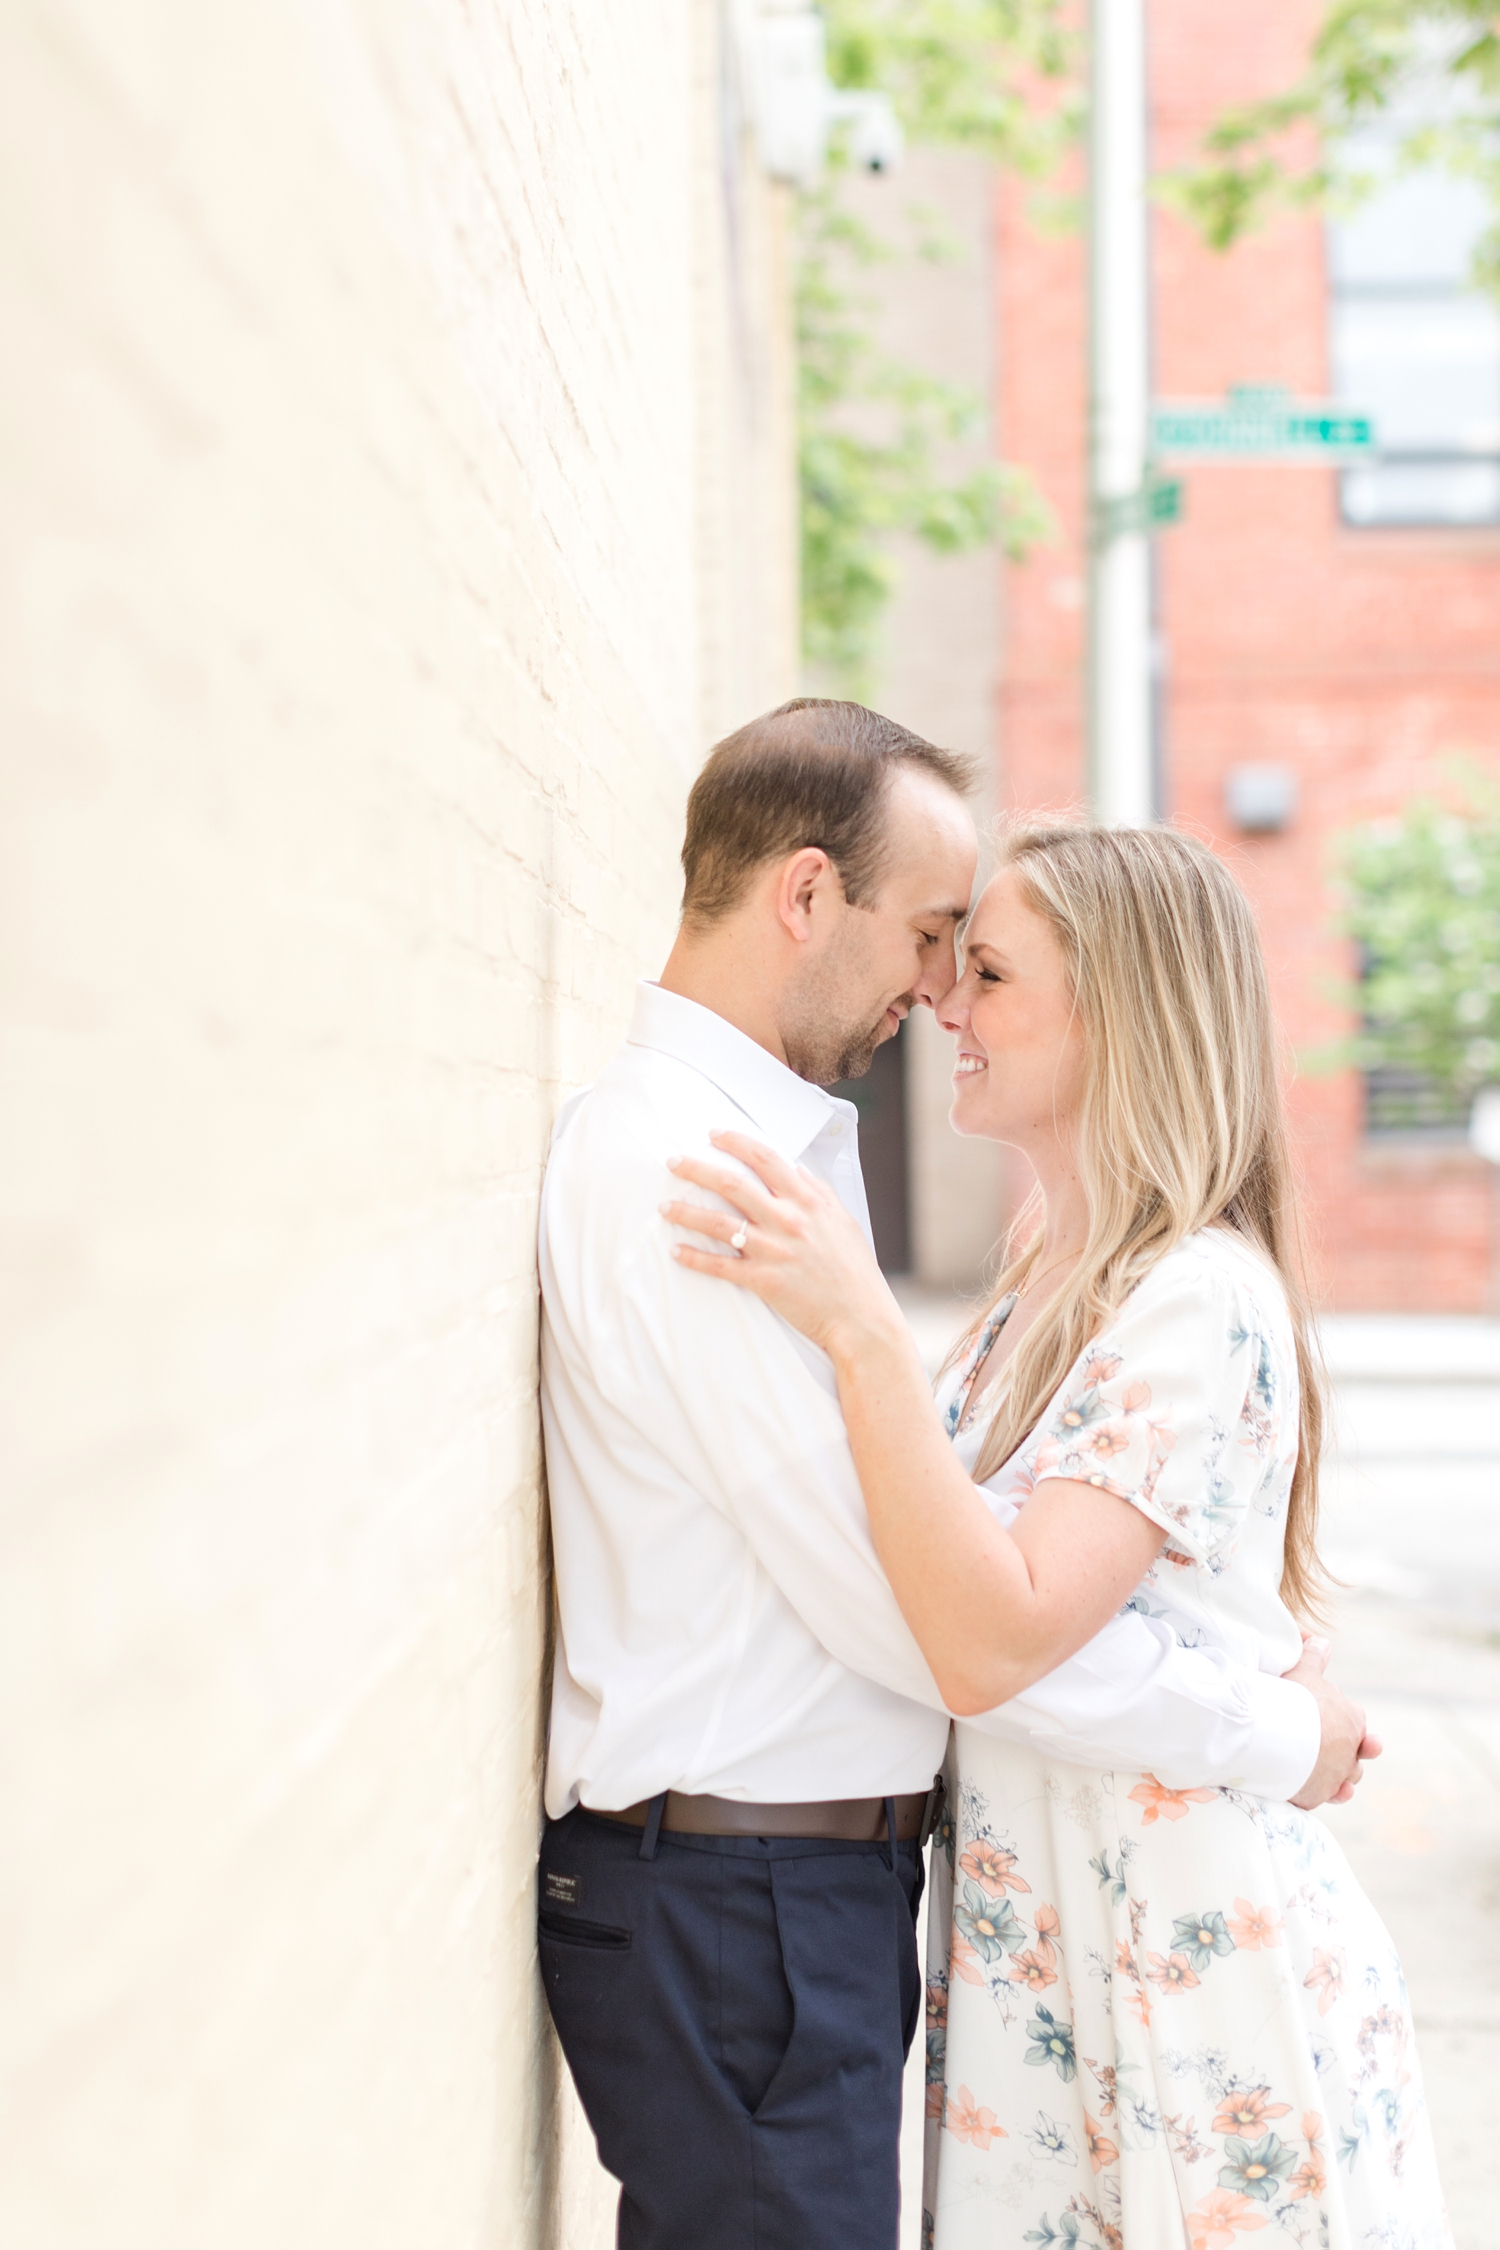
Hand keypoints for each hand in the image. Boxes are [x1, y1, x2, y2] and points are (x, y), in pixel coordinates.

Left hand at [661, 1131, 905, 1358]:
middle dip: (697, 1168)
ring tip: (664, 1206)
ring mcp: (773, 1251)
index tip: (713, 1134)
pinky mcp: (763, 1281)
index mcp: (808, 1201)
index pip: (766, 1159)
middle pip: (732, 1184)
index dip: (736, 1142)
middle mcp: (788, 1221)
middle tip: (674, 1162)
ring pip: (718, 1223)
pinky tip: (676, 1251)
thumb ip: (819, 1192)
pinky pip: (720, 1266)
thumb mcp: (843, 1221)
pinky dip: (695, 1258)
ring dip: (686, 1212)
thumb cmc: (854, 1270)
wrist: (861, 1317)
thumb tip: (797, 1169)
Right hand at [1285, 1634, 1382, 1809]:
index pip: (1354, 1721)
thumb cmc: (1291, 1698)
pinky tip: (1321, 1789)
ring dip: (1339, 1774)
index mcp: (1352, 1718)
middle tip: (1327, 1746)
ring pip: (1346, 1777)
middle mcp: (1352, 1748)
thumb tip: (1320, 1639)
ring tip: (1322, 1769)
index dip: (1341, 1721)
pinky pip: (1327, 1795)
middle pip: (1354, 1752)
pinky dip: (1328, 1792)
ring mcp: (1338, 1773)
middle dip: (1345, 1751)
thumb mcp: (1302, 1670)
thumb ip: (1314, 1656)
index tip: (1326, 1719)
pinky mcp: (1320, 1793)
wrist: (1277, 1731)